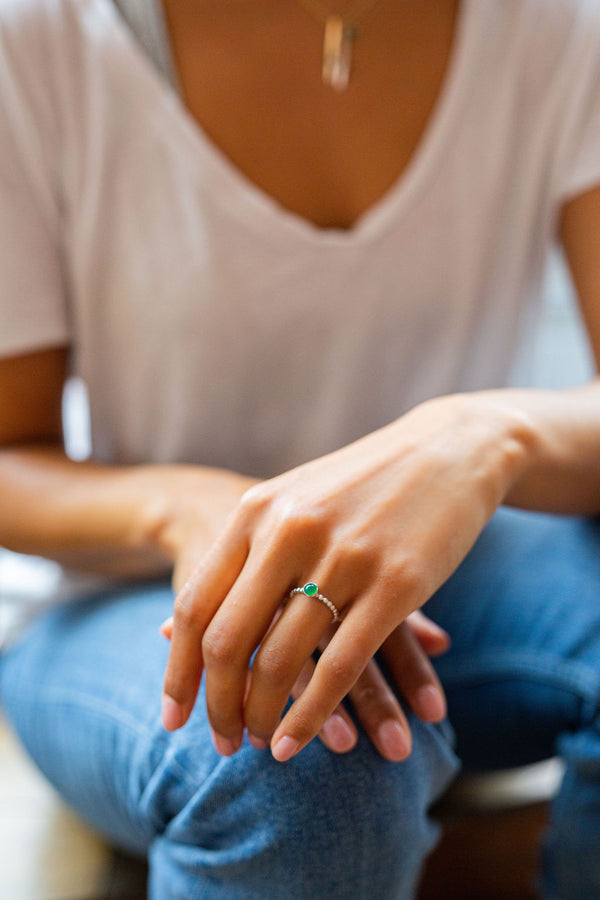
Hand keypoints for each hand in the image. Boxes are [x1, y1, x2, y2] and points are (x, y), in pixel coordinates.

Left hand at [162, 394, 528, 760]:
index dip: (178, 670)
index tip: (173, 716)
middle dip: (217, 705)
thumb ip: (240, 554)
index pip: (194, 606)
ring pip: (282, 661)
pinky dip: (313, 715)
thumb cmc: (358, 483)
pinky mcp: (397, 583)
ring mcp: (343, 556)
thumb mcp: (290, 502)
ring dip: (263, 717)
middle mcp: (289, 531)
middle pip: (227, 641)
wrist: (445, 448)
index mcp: (255, 512)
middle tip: (219, 743)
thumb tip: (174, 625)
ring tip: (261, 746)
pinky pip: (341, 666)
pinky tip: (299, 742)